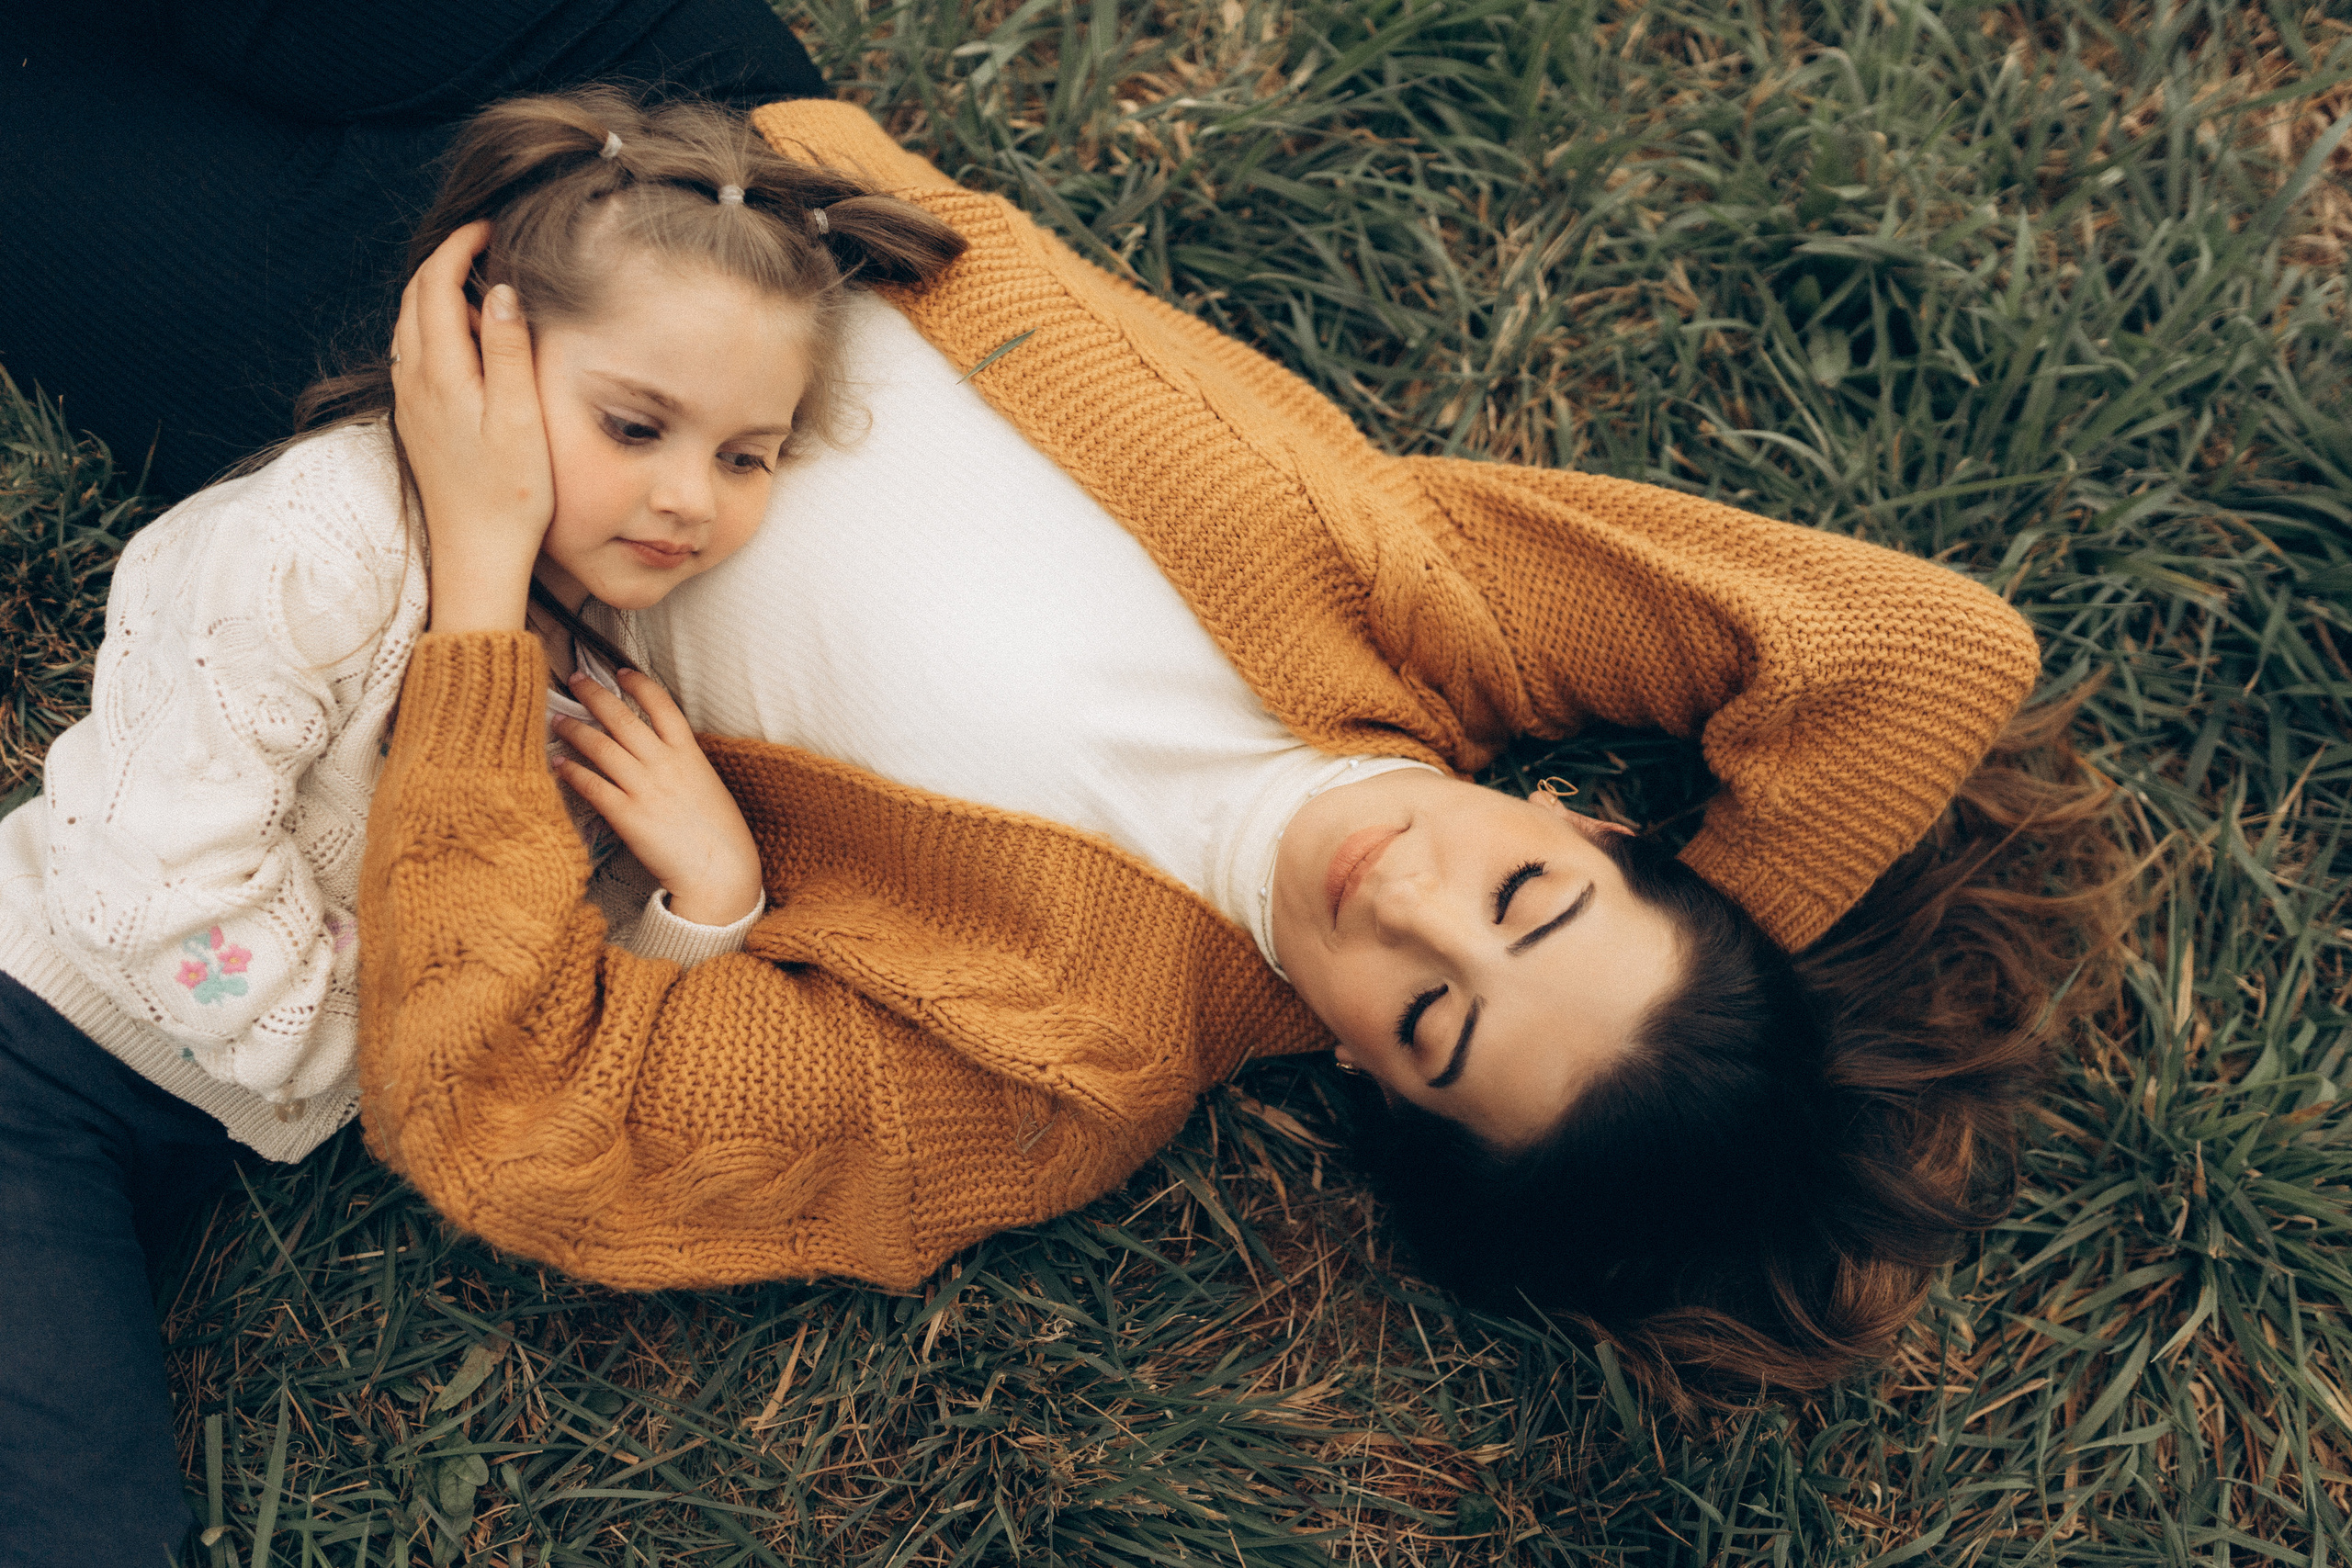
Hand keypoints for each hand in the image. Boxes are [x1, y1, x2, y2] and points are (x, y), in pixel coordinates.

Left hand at [390, 220, 554, 632]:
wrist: (478, 554)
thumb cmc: (510, 493)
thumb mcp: (521, 417)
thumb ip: (510, 349)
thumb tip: (500, 290)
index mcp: (440, 374)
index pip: (435, 286)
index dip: (458, 249)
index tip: (488, 230)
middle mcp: (414, 382)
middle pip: (414, 299)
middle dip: (444, 263)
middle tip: (485, 249)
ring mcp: (410, 403)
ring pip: (411, 327)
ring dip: (438, 296)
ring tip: (483, 292)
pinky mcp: (417, 422)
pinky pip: (415, 356)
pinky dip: (437, 330)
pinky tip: (470, 345)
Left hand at [552, 669, 763, 926]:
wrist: (721, 871)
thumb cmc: (720, 832)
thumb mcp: (708, 785)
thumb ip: (683, 763)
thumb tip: (659, 751)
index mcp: (689, 753)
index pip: (661, 704)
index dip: (638, 684)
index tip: (620, 672)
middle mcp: (665, 764)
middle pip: (622, 717)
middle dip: (594, 694)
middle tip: (574, 679)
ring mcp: (645, 788)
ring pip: (601, 746)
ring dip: (575, 729)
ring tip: (558, 720)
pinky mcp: (627, 815)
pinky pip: (592, 785)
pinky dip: (571, 771)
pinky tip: (558, 763)